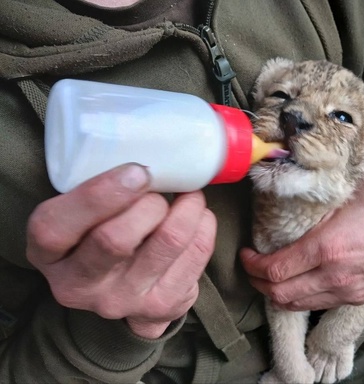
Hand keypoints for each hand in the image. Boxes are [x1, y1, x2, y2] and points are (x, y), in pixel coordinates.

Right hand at [27, 164, 215, 338]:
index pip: (55, 228)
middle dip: (149, 203)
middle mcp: (79, 286)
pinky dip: (203, 224)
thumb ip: (98, 190)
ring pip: (168, 241)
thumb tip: (145, 165)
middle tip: (160, 188)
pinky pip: (196, 252)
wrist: (118, 290)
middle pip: (115, 240)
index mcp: (48, 255)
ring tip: (188, 196)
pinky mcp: (162, 306)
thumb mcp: (79, 212)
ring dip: (187, 208)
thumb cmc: (98, 233)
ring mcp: (122, 300)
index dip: (99, 195)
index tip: (136, 171)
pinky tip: (197, 216)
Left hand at [241, 175, 363, 310]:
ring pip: (296, 305)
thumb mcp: (353, 188)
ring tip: (267, 277)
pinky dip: (298, 298)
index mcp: (326, 248)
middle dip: (256, 282)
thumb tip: (295, 178)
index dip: (252, 265)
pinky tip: (295, 282)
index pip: (274, 269)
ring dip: (275, 293)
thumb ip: (321, 190)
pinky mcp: (355, 298)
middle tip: (250, 267)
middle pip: (278, 293)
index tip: (245, 254)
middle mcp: (332, 276)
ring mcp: (344, 291)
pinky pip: (316, 305)